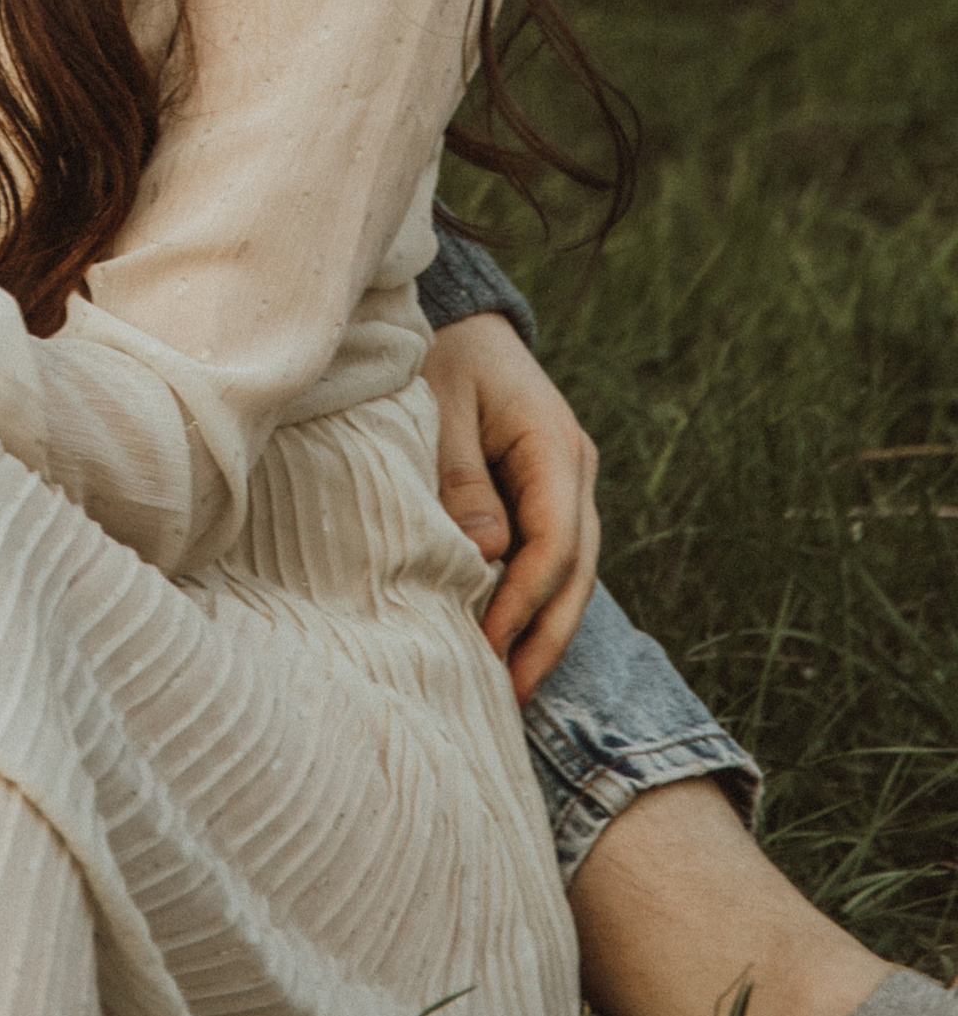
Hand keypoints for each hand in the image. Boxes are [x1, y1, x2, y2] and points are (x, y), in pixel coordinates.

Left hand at [423, 310, 600, 701]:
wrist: (456, 321)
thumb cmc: (438, 355)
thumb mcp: (438, 402)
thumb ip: (459, 475)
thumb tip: (488, 554)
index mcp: (554, 441)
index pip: (554, 538)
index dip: (525, 598)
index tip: (488, 644)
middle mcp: (575, 468)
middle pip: (576, 568)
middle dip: (546, 635)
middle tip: (508, 695)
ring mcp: (567, 486)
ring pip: (571, 573)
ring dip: (544, 630)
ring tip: (510, 689)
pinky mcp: (546, 499)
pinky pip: (550, 561)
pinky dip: (534, 604)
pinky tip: (510, 646)